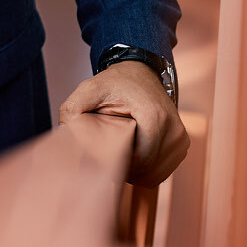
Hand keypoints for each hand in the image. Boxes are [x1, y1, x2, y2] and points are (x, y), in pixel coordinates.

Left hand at [57, 60, 188, 186]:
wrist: (140, 72)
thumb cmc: (116, 82)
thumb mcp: (89, 89)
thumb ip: (72, 109)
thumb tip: (63, 134)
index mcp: (154, 117)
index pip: (138, 162)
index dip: (117, 164)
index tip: (102, 154)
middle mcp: (174, 129)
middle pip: (147, 171)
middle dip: (125, 169)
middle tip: (108, 153)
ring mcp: (181, 138)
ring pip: (156, 174)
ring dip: (136, 171)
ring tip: (121, 151)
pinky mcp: (182, 143)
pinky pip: (163, 170)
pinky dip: (146, 168)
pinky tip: (133, 152)